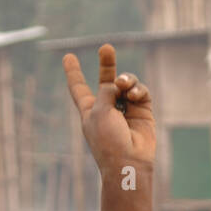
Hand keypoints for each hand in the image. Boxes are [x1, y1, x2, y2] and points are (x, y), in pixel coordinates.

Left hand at [63, 44, 153, 176]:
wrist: (129, 162)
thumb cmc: (108, 140)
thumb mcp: (99, 111)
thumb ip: (106, 90)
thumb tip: (120, 83)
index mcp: (89, 110)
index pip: (79, 88)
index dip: (73, 73)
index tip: (68, 57)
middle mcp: (107, 108)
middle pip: (106, 79)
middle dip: (107, 64)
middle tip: (106, 48)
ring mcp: (126, 109)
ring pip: (126, 84)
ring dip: (126, 81)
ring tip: (124, 85)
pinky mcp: (143, 112)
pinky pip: (140, 92)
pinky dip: (138, 90)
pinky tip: (134, 95)